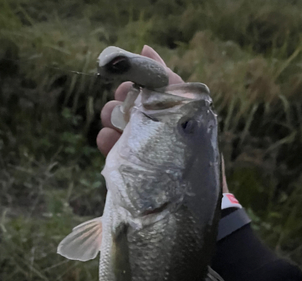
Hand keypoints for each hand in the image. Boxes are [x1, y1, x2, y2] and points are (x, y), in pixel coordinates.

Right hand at [96, 45, 228, 192]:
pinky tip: (105, 140)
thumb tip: (147, 47)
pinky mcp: (132, 169)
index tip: (125, 83)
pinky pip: (113, 149)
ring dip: (111, 121)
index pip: (152, 89)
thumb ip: (170, 84)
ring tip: (110, 126)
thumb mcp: (189, 115)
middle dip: (122, 102)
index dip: (137, 83)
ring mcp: (145, 150)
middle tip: (119, 107)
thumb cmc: (196, 161)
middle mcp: (159, 131)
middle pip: (133, 106)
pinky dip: (106, 141)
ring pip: (119, 126)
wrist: (189, 210)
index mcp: (175, 115)